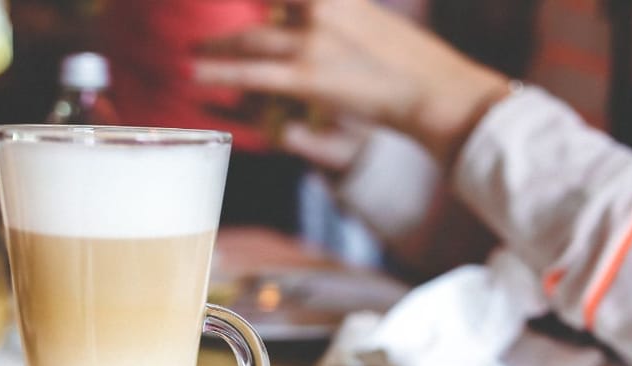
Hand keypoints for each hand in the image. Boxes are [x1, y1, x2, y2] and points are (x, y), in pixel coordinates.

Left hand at [193, 0, 509, 165]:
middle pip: (263, 6)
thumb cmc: (412, 64)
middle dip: (233, 23)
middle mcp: (322, 9)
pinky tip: (197, 72)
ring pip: (251, 40)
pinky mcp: (308, 76)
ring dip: (219, 46)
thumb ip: (340, 16)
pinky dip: (221, 71)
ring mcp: (313, 42)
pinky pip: (253, 73)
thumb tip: (308, 17)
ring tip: (197, 50)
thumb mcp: (372, 22)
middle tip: (206, 30)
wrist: (434, 91)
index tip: (253, 3)